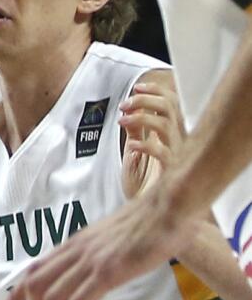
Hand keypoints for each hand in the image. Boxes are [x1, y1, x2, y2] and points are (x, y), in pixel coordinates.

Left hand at [9, 189, 191, 299]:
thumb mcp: (106, 239)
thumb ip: (89, 254)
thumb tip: (78, 271)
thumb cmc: (143, 225)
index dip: (18, 292)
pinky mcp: (110, 270)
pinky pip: (82, 297)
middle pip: (36, 284)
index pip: (34, 270)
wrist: (165, 207)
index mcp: (73, 244)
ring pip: (52, 293)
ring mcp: (91, 261)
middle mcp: (76, 251)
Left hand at [119, 78, 184, 198]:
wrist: (151, 211)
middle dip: (147, 100)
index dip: (155, 91)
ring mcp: (176, 156)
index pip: (170, 103)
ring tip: (123, 120)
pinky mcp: (171, 173)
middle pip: (170, 108)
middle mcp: (176, 141)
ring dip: (143, 118)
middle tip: (125, 104)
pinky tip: (133, 146)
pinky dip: (147, 145)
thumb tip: (127, 111)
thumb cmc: (145, 182)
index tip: (136, 87)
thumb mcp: (135, 150)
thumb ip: (135, 131)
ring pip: (167, 126)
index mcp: (169, 134)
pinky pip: (164, 154)